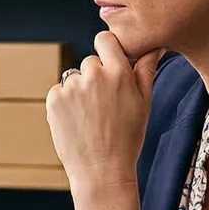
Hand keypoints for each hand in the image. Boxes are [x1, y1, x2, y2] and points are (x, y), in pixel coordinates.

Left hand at [45, 32, 163, 193]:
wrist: (102, 170)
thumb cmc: (127, 138)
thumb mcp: (144, 103)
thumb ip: (146, 69)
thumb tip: (154, 45)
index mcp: (119, 72)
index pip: (105, 39)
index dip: (107, 50)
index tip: (109, 63)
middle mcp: (93, 75)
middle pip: (90, 62)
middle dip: (95, 77)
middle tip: (104, 105)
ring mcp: (71, 87)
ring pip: (74, 78)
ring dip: (80, 91)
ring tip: (91, 117)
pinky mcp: (54, 99)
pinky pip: (59, 91)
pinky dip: (65, 103)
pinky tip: (77, 121)